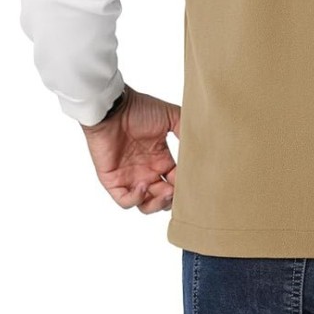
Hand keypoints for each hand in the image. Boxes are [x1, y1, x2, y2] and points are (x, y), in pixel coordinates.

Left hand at [80, 84, 180, 214]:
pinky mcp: (113, 181)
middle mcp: (147, 171)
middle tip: (179, 192)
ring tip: (166, 193)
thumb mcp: (170, 116)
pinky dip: (136, 199)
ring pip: (146, 204)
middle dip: (173, 199)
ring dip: (158, 203)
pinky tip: (143, 185)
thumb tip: (201, 145)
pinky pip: (125, 201)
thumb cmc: (138, 109)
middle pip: (163, 197)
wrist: (112, 108)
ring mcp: (130, 177)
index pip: (176, 180)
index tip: (193, 184)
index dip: (184, 185)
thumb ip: (185, 129)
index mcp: (160, 158)